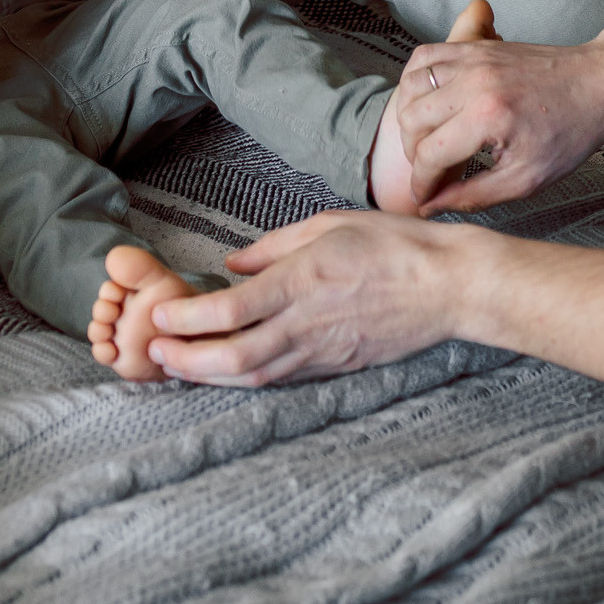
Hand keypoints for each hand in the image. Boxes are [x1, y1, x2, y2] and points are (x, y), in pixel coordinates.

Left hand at [146, 212, 484, 386]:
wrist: (450, 286)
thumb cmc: (395, 244)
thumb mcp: (330, 223)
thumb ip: (275, 245)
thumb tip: (232, 264)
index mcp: (303, 280)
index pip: (230, 310)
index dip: (186, 319)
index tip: (159, 315)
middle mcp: (308, 323)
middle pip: (234, 357)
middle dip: (186, 360)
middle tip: (154, 353)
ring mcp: (324, 351)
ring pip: (254, 376)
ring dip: (209, 377)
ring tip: (178, 367)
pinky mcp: (338, 367)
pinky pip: (283, 379)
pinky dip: (247, 379)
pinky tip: (226, 373)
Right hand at [393, 36, 603, 213]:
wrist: (597, 84)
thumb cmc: (571, 131)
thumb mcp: (527, 179)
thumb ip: (473, 195)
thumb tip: (432, 205)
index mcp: (488, 117)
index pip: (428, 155)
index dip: (420, 184)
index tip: (425, 197)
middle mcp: (474, 82)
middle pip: (411, 122)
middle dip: (413, 155)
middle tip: (430, 171)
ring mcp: (472, 59)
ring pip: (410, 89)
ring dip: (411, 119)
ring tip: (428, 140)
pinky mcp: (475, 47)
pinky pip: (423, 58)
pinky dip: (416, 83)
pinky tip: (429, 104)